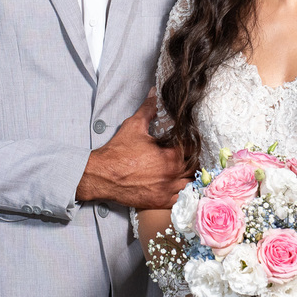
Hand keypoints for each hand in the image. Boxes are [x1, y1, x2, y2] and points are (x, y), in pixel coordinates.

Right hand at [77, 91, 188, 208]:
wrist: (102, 175)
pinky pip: (180, 198)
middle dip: (192, 159)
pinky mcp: (160, 202)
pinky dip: (181, 191)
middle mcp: (172, 176)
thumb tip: (154, 94)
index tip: (187, 141)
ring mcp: (167, 191)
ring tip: (182, 167)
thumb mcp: (134, 126)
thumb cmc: (117, 152)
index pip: (194, 149)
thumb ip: (148, 109)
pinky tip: (176, 183)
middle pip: (195, 167)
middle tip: (186, 153)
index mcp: (170, 157)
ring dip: (188, 175)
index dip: (192, 143)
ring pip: (189, 183)